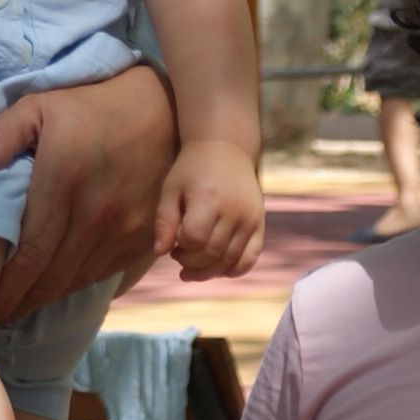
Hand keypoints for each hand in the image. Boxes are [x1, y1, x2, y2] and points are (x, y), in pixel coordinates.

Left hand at [0, 62, 175, 319]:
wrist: (164, 110)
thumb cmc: (91, 107)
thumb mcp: (38, 106)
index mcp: (63, 185)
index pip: (27, 258)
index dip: (2, 290)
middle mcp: (96, 216)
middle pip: (49, 280)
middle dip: (17, 303)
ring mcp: (124, 231)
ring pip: (75, 282)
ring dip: (44, 298)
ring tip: (16, 306)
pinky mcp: (143, 239)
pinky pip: (101, 274)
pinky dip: (73, 285)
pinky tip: (53, 286)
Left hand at [158, 143, 263, 279]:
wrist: (226, 148)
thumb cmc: (192, 170)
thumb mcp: (171, 189)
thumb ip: (164, 221)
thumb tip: (159, 253)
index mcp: (209, 199)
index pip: (193, 239)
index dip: (180, 247)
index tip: (174, 242)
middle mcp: (233, 210)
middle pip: (211, 253)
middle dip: (190, 262)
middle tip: (179, 254)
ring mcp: (250, 218)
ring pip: (229, 260)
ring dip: (208, 271)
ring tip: (192, 267)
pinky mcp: (259, 223)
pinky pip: (250, 258)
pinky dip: (233, 270)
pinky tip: (217, 269)